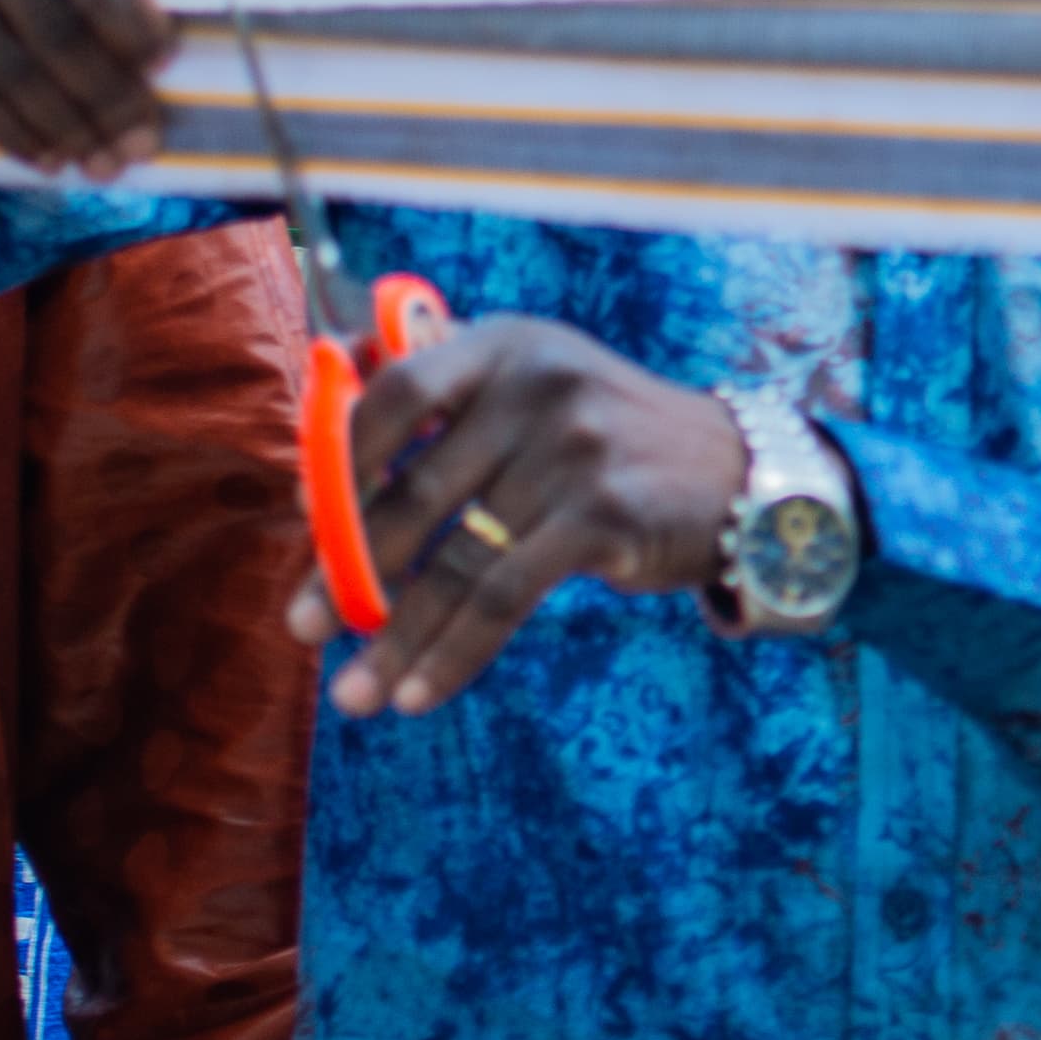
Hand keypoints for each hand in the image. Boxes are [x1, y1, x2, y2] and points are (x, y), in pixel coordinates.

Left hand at [306, 316, 751, 717]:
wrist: (736, 472)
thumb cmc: (608, 439)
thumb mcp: (534, 386)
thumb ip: (447, 402)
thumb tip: (324, 447)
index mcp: (503, 345)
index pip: (397, 393)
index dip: (341, 458)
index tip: (306, 518)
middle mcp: (537, 386)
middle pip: (415, 492)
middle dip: (348, 570)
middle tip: (304, 626)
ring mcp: (573, 448)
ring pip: (458, 560)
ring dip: (397, 635)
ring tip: (353, 694)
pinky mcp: (603, 513)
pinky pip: (507, 596)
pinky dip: (457, 652)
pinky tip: (420, 693)